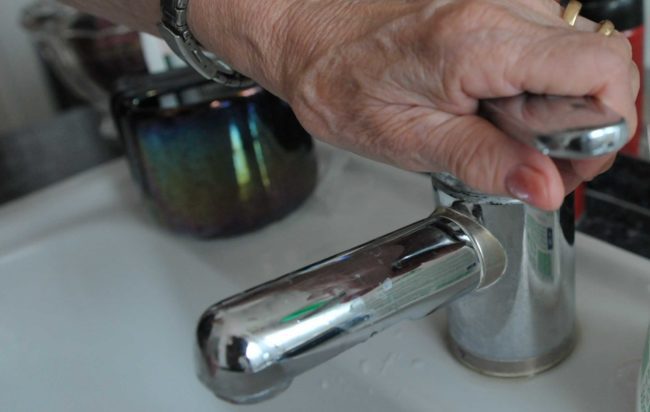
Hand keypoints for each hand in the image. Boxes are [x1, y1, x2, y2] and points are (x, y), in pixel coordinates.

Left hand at [268, 0, 638, 209]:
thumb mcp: (407, 139)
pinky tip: (487, 100)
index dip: (604, 126)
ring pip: (577, 57)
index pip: (603, 70)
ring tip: (489, 123)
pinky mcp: (495, 3)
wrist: (310, 35)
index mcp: (479, 42)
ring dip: (552, 105)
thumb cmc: (342, 82)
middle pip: (600, 65)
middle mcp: (500, 5)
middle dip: (576, 125)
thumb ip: (482, 160)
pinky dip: (533, 84)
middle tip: (517, 154)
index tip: (565, 162)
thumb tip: (545, 187)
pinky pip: (546, 47)